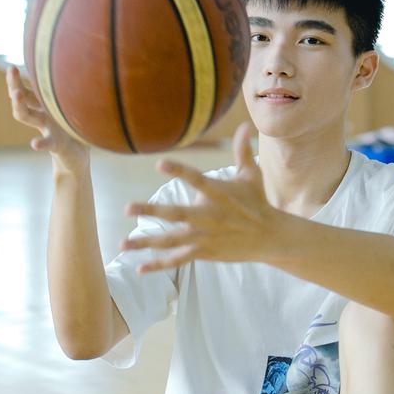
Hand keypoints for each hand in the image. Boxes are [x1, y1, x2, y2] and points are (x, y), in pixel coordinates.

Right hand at [6, 65, 89, 175]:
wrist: (76, 157)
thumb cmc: (72, 129)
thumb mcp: (67, 109)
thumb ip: (62, 94)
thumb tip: (65, 67)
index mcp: (45, 106)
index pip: (26, 91)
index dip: (16, 80)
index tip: (11, 67)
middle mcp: (42, 116)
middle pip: (23, 99)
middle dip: (15, 84)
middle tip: (10, 68)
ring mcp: (48, 130)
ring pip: (29, 116)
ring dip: (20, 106)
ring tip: (15, 94)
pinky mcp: (57, 145)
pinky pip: (48, 143)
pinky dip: (41, 143)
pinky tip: (34, 144)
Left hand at [122, 124, 285, 273]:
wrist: (270, 237)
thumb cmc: (258, 202)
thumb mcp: (251, 175)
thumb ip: (242, 150)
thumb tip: (245, 125)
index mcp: (218, 193)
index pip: (196, 179)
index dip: (179, 170)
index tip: (159, 163)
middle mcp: (209, 216)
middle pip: (176, 213)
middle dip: (151, 211)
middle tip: (127, 207)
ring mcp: (205, 236)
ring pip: (172, 240)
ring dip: (147, 242)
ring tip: (123, 243)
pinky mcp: (204, 252)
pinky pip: (178, 260)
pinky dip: (159, 265)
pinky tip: (140, 268)